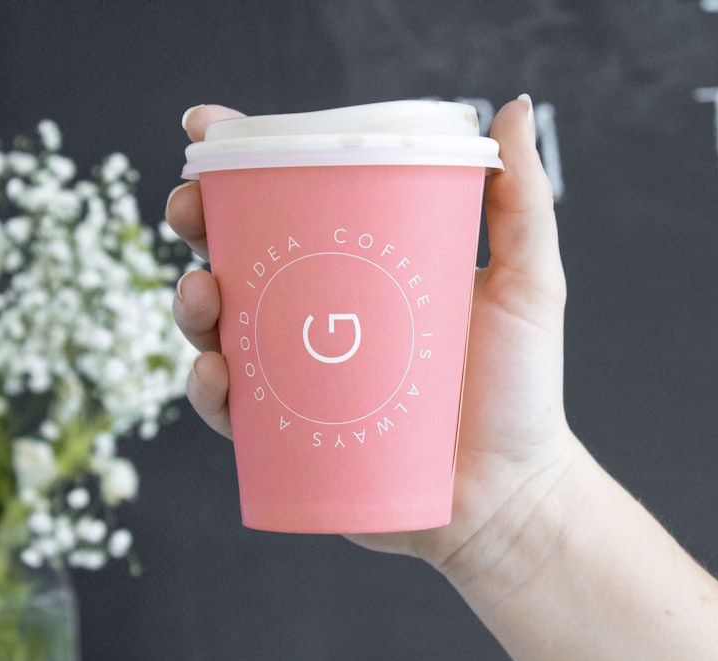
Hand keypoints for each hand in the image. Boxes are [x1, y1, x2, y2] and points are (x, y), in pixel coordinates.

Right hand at [165, 98, 576, 574]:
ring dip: (192, 303)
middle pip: (239, 256)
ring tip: (203, 292)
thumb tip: (513, 108)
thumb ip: (520, 201)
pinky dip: (209, 389)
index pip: (294, 202)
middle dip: (198, 224)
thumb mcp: (528, 284)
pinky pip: (234, 411)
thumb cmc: (520, 389)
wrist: (510, 494)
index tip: (209, 129)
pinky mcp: (292, 437)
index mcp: (363, 267)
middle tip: (190, 208)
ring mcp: (301, 376)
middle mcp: (321, 317)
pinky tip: (216, 373)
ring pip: (222, 329)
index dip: (243, 163)